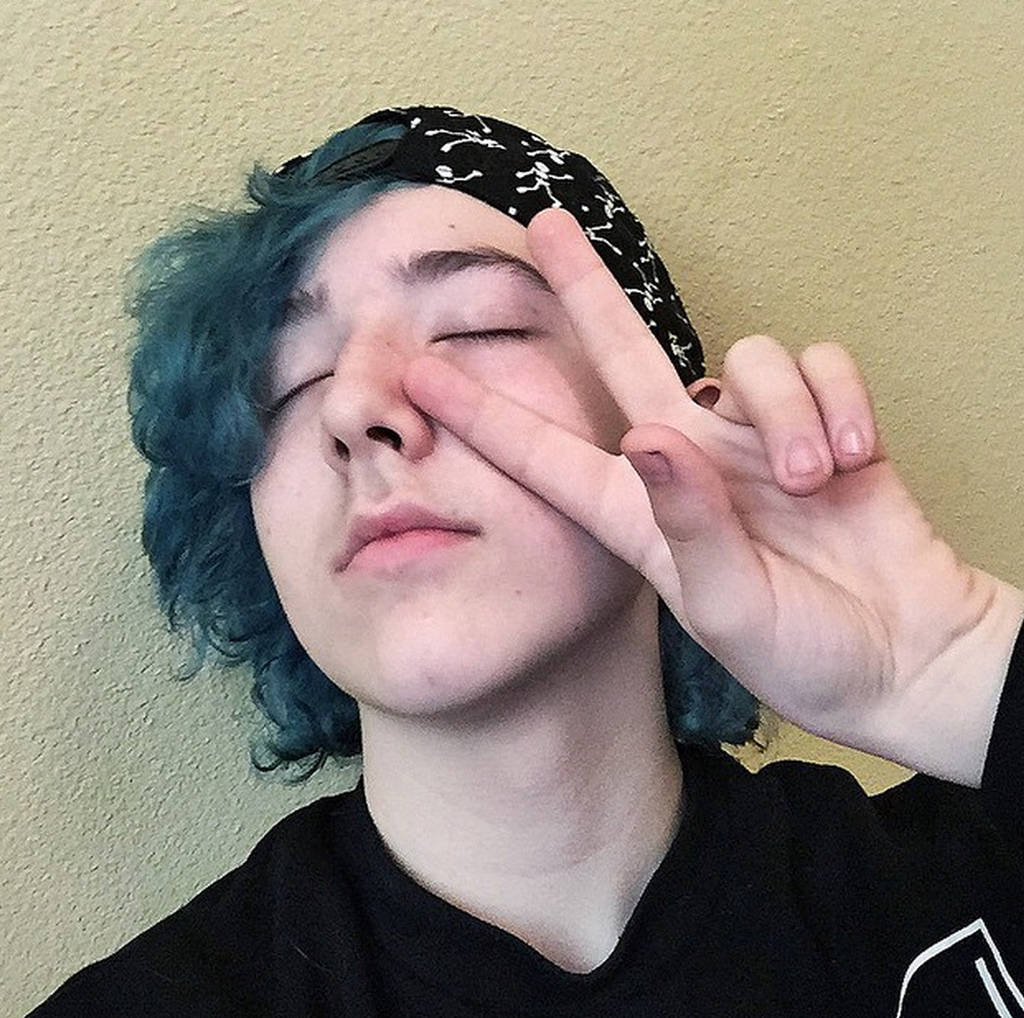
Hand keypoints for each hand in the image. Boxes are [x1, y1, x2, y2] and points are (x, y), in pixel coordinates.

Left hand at [404, 208, 1023, 783]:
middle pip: (625, 353)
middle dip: (585, 288)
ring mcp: (755, 438)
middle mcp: (687, 460)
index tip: (417, 377)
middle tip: (542, 225)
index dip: (483, 415)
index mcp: (640, 513)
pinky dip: (841, 402)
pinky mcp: (825, 420)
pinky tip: (855, 458)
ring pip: (749, 359)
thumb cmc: (803, 649)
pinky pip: (822, 365)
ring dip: (784, 414)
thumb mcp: (731, 605)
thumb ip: (690, 523)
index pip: (546, 454)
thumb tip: (655, 434)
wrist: (902, 655)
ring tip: (815, 482)